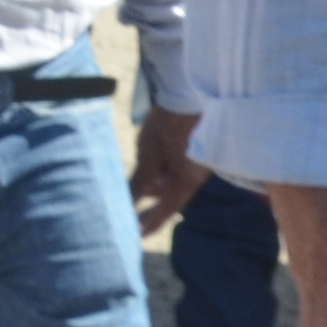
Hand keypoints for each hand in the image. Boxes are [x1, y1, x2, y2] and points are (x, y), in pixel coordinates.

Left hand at [131, 106, 206, 233]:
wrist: (189, 91)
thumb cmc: (169, 122)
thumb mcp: (149, 153)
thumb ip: (140, 180)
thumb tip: (128, 201)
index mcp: (188, 180)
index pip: (167, 210)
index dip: (151, 223)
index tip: (137, 235)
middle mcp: (196, 175)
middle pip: (172, 197)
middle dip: (152, 203)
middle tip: (131, 212)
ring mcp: (198, 163)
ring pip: (173, 182)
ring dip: (155, 186)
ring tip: (136, 187)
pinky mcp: (197, 150)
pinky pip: (177, 168)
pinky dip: (163, 171)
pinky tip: (151, 168)